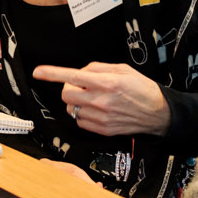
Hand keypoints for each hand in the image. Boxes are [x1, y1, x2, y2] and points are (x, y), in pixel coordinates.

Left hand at [32, 62, 171, 137]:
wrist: (158, 114)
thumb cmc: (142, 89)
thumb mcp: (123, 69)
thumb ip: (98, 68)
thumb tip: (80, 72)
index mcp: (107, 82)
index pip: (72, 76)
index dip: (52, 73)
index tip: (39, 72)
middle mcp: (102, 101)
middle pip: (67, 94)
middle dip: (69, 88)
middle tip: (82, 86)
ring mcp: (101, 117)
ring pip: (72, 108)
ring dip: (77, 101)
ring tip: (93, 99)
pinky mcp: (102, 129)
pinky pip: (80, 121)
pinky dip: (83, 114)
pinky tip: (96, 110)